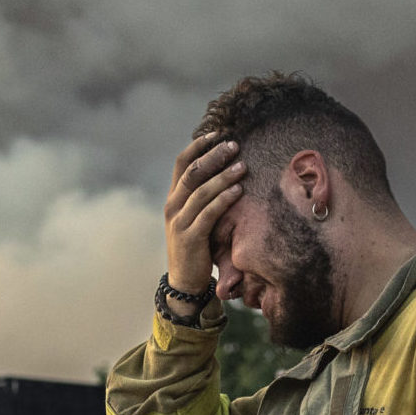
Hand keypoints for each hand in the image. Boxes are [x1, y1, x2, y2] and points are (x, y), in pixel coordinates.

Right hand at [164, 134, 243, 299]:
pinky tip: (239, 190)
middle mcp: (173, 206)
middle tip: (234, 145)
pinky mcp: (190, 237)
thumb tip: (225, 171)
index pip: (181, 163)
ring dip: (223, 176)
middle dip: (214, 156)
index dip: (198, 146)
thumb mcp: (195, 217)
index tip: (217, 133)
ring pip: (201, 191)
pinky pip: (208, 213)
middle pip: (192, 172)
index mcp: (173, 198)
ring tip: (242, 166)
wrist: (185, 281)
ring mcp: (179, 222)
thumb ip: (203, 197)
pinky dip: (224, 199)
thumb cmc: (196, 246)